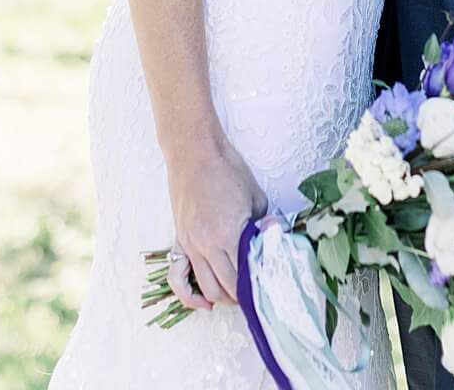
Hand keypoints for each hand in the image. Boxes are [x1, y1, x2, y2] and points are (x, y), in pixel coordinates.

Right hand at [166, 141, 267, 309]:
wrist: (193, 151)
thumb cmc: (227, 169)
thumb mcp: (256, 198)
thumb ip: (266, 226)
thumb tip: (275, 243)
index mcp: (229, 235)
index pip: (245, 279)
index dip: (259, 289)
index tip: (271, 290)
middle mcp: (207, 245)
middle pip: (227, 290)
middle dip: (244, 298)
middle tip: (258, 293)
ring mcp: (190, 244)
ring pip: (206, 289)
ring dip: (223, 297)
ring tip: (237, 293)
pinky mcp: (179, 240)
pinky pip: (178, 278)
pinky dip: (189, 296)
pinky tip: (203, 301)